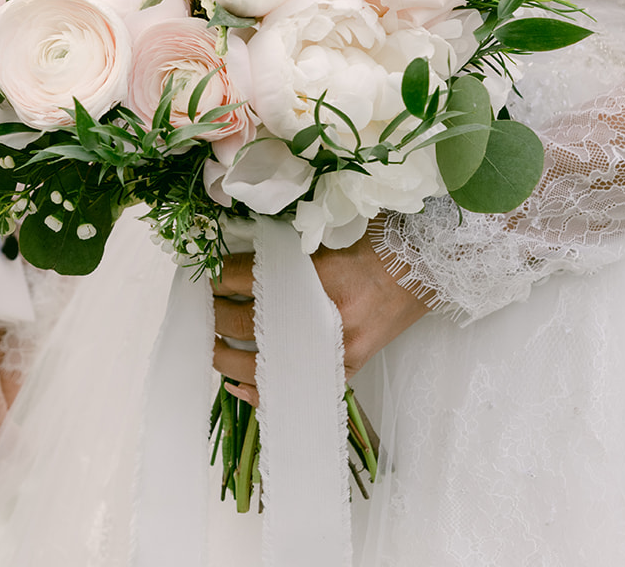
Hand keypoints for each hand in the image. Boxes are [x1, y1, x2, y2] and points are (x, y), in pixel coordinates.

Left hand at [211, 231, 430, 406]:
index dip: (216, 278)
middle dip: (213, 316)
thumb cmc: (377, 244)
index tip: (201, 277)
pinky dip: (261, 390)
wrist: (425, 269)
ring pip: (262, 361)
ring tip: (208, 343)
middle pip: (247, 322)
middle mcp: (323, 315)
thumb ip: (284, 249)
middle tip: (199, 308)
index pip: (247, 278)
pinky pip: (296, 386)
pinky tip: (235, 385)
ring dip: (225, 355)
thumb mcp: (327, 234)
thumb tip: (235, 260)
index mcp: (317, 274)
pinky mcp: (346, 366)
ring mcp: (334, 347)